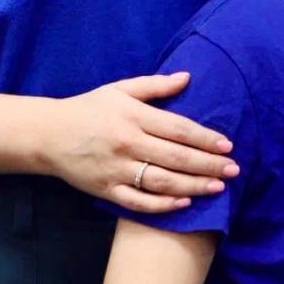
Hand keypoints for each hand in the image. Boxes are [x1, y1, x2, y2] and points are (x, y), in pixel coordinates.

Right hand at [43, 73, 239, 212]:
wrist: (49, 135)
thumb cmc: (89, 108)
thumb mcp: (119, 89)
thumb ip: (154, 85)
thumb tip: (187, 77)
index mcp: (132, 115)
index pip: (178, 128)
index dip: (206, 138)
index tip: (228, 145)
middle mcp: (127, 143)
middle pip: (176, 157)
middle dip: (209, 164)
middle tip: (234, 169)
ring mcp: (116, 169)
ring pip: (162, 182)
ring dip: (194, 185)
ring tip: (218, 187)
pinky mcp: (107, 191)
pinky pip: (139, 203)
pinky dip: (163, 206)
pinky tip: (184, 203)